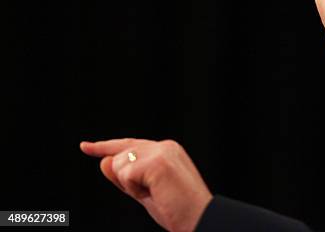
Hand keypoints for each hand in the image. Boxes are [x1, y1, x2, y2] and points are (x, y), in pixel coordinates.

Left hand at [80, 138, 212, 231]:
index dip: (105, 147)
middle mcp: (164, 146)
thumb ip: (125, 177)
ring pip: (119, 164)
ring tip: (156, 194)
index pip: (129, 145)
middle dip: (125, 179)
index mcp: (166, 150)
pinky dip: (134, 189)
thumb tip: (104, 161)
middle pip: (119, 155)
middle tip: (153, 194)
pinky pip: (125, 174)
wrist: (199, 218)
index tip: (85, 146)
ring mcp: (161, 152)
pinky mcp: (157, 162)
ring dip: (130, 186)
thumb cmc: (177, 210)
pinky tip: (154, 193)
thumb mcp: (145, 193)